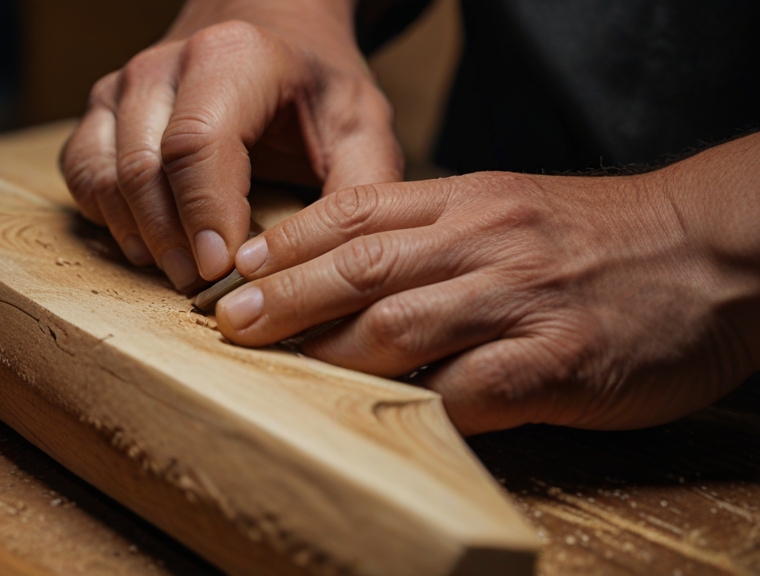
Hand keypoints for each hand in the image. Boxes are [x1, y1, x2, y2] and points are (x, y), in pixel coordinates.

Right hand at [60, 0, 402, 291]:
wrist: (265, 31)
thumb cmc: (311, 86)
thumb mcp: (360, 125)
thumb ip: (359, 189)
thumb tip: (341, 268)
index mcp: (232, 57)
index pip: (198, 145)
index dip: (204, 215)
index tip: (220, 270)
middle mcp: (163, 66)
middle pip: (144, 168)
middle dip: (171, 240)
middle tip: (205, 288)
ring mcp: (123, 88)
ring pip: (105, 175)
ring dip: (138, 235)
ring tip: (182, 272)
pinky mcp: (101, 112)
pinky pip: (82, 175)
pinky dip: (108, 218)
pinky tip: (150, 243)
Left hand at [216, 135, 759, 434]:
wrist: (714, 249)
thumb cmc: (598, 236)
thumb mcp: (510, 206)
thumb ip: (435, 230)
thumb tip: (351, 270)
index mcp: (467, 199)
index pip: (355, 212)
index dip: (288, 242)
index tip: (239, 270)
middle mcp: (484, 241)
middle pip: (362, 266)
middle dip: (287, 297)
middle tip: (231, 324)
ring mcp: (520, 300)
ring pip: (401, 328)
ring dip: (332, 353)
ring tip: (282, 371)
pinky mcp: (558, 360)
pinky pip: (471, 389)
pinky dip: (420, 405)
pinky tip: (384, 421)